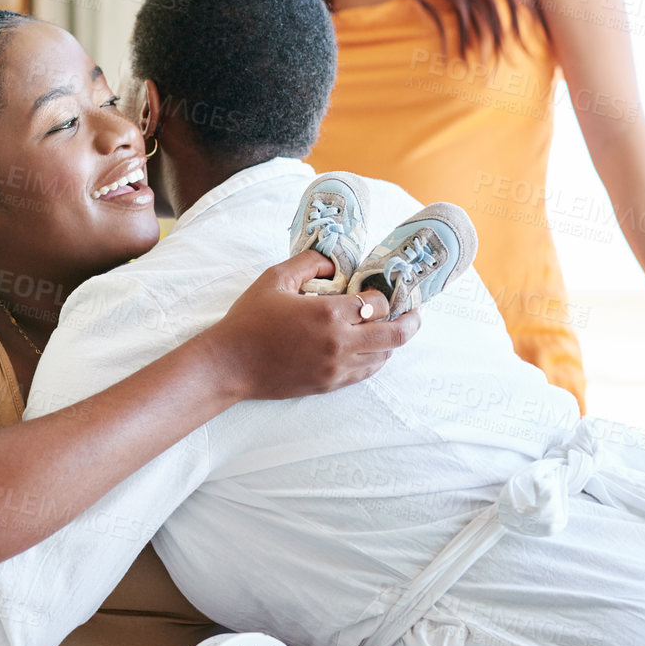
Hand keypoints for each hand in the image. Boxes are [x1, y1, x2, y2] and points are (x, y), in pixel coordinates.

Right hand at [208, 251, 420, 402]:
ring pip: (384, 355)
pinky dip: (377, 359)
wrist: (230, 364)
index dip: (384, 295)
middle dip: (410, 320)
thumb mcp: (275, 278)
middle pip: (395, 334)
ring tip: (394, 328)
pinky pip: (367, 372)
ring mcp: (337, 367)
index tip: (382, 289)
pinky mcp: (331, 384)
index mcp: (328, 313)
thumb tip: (336, 261)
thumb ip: (309, 262)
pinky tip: (374, 349)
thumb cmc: (249, 319)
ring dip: (392, 340)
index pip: (378, 303)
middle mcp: (339, 342)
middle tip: (414, 311)